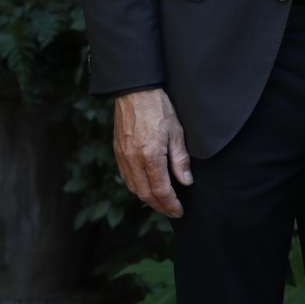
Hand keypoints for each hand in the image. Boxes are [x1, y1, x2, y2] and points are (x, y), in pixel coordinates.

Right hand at [112, 88, 191, 217]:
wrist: (135, 91)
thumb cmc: (159, 108)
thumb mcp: (177, 132)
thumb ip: (180, 159)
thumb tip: (186, 182)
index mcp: (150, 156)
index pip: (161, 190)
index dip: (170, 204)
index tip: (179, 211)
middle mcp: (133, 160)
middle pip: (145, 193)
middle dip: (159, 206)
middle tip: (171, 211)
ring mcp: (123, 156)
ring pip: (133, 187)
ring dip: (147, 199)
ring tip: (161, 203)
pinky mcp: (118, 151)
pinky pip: (126, 177)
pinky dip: (136, 187)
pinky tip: (146, 187)